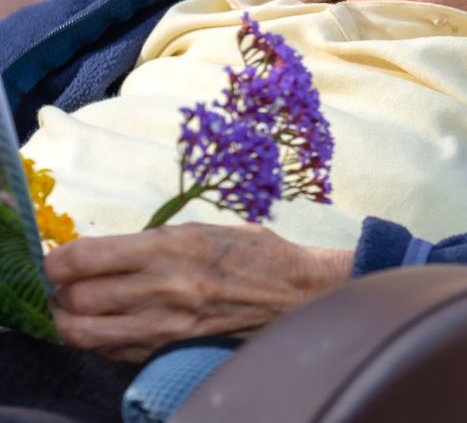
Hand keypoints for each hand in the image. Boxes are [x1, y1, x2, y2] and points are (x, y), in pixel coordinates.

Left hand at [44, 222, 353, 361]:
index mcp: (171, 247)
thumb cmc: (251, 252)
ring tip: (78, 309)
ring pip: (87, 333)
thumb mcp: (201, 230)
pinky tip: (107, 325)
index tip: (58, 261)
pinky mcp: (171, 348)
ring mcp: (166, 323)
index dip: (58, 261)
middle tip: (68, 284)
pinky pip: (114, 351)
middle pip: (78, 298)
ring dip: (72, 321)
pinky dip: (99, 340)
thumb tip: (105, 252)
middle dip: (63, 291)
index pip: (86, 259)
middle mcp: (164, 286)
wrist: (293, 291)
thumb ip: (152, 242)